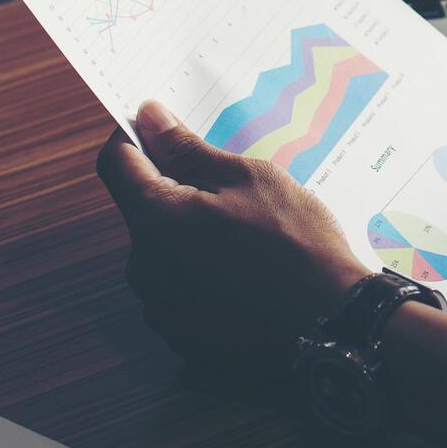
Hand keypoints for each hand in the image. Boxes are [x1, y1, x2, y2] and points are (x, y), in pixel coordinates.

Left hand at [97, 101, 370, 374]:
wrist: (330, 314)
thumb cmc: (294, 238)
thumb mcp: (248, 177)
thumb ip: (188, 150)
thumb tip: (148, 117)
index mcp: (154, 217)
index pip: (116, 163)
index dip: (135, 137)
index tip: (162, 129)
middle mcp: (142, 264)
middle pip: (143, 209)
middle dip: (175, 192)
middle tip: (232, 192)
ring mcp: (158, 303)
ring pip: (161, 250)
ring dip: (188, 235)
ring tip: (245, 237)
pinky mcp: (179, 330)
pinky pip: (177, 286)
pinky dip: (199, 273)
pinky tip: (242, 272)